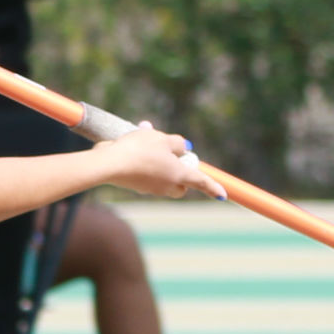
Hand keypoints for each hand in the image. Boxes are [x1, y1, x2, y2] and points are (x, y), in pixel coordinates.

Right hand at [99, 124, 214, 202]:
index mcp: (178, 174)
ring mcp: (150, 188)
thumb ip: (177, 143)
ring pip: (163, 178)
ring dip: (160, 161)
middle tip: (174, 155)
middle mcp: (166, 185)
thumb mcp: (162, 138)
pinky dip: (145, 162)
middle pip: (181, 184)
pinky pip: (147, 174)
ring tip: (147, 136)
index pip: (201, 181)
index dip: (213, 188)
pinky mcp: (135, 185)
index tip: (223, 196)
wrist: (109, 163)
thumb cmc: (139, 149)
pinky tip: (133, 143)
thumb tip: (182, 148)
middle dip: (181, 173)